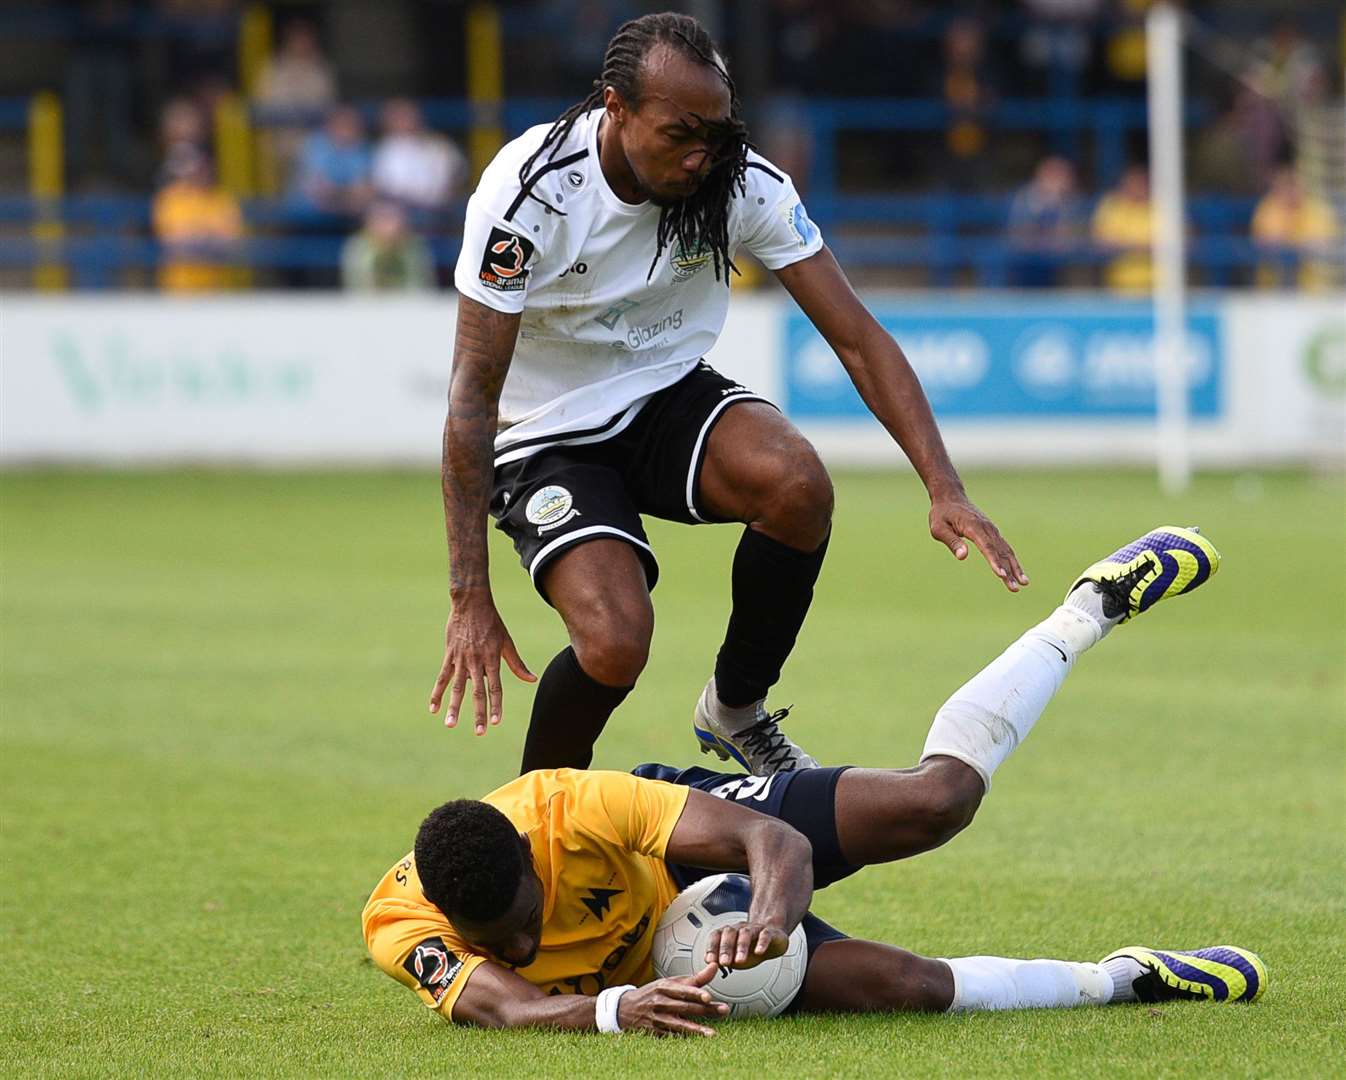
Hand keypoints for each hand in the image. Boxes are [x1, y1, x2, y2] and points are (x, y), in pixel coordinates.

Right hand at [428, 590, 534, 733]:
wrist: (471, 603)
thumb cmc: (492, 623)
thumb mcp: (507, 642)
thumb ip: (517, 664)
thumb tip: (532, 679)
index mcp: (492, 659)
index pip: (495, 688)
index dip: (496, 705)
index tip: (496, 722)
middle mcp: (477, 662)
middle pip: (478, 692)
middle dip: (479, 713)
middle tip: (479, 732)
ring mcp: (461, 659)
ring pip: (457, 688)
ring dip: (454, 707)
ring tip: (451, 724)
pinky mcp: (449, 655)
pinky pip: (442, 677)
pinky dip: (437, 693)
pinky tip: (433, 708)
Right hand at [618, 963, 727, 1036]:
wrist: (625, 1008)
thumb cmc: (654, 993)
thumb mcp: (671, 983)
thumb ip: (695, 978)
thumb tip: (715, 966)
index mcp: (664, 986)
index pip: (682, 990)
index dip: (695, 993)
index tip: (708, 997)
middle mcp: (659, 1002)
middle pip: (685, 1007)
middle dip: (706, 1010)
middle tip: (724, 1011)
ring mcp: (655, 1019)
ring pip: (678, 1025)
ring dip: (696, 1030)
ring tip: (712, 1034)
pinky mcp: (653, 1033)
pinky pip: (671, 1036)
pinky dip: (683, 1038)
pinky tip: (696, 1042)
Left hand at [705, 921, 789, 969]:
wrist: (772, 939)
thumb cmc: (750, 948)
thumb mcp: (734, 957)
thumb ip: (722, 960)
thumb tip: (710, 966)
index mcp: (729, 933)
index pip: (716, 936)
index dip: (711, 947)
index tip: (710, 961)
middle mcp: (739, 929)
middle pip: (729, 933)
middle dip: (725, 948)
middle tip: (724, 962)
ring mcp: (754, 929)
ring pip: (746, 934)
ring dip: (741, 947)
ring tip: (740, 961)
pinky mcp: (769, 933)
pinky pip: (765, 935)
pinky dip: (762, 943)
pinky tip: (759, 952)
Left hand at [929, 494, 1029, 591]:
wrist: (951, 497)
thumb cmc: (942, 514)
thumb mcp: (939, 528)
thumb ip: (952, 542)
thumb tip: (963, 557)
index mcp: (973, 526)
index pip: (986, 547)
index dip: (994, 562)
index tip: (1001, 576)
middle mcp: (987, 528)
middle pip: (1000, 552)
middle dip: (1009, 571)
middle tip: (1015, 588)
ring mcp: (992, 530)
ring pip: (1006, 551)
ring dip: (1015, 567)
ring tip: (1024, 583)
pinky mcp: (993, 533)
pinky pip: (1004, 548)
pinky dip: (1012, 560)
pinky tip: (1017, 573)